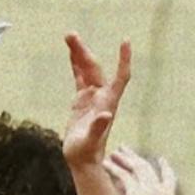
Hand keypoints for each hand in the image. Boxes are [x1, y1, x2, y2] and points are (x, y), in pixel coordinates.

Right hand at [63, 33, 130, 165]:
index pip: (120, 77)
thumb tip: (106, 115)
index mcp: (108, 103)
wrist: (82, 160)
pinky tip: (71, 53)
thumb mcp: (91, 141)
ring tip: (68, 36)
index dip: (123, 60)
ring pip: (87, 70)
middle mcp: (102, 97)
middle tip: (70, 34)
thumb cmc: (87, 153)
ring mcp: (92, 97)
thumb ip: (98, 128)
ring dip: (79, 54)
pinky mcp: (82, 100)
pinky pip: (79, 77)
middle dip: (84, 51)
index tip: (125, 41)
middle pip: (96, 68)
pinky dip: (75, 65)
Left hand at [103, 149, 178, 194]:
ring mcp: (149, 190)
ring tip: (112, 153)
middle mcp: (159, 191)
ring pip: (135, 167)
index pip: (169, 178)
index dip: (165, 168)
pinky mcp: (136, 193)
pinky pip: (122, 175)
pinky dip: (113, 168)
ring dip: (123, 159)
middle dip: (135, 158)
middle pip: (147, 168)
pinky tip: (104, 163)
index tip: (161, 160)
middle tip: (125, 149)